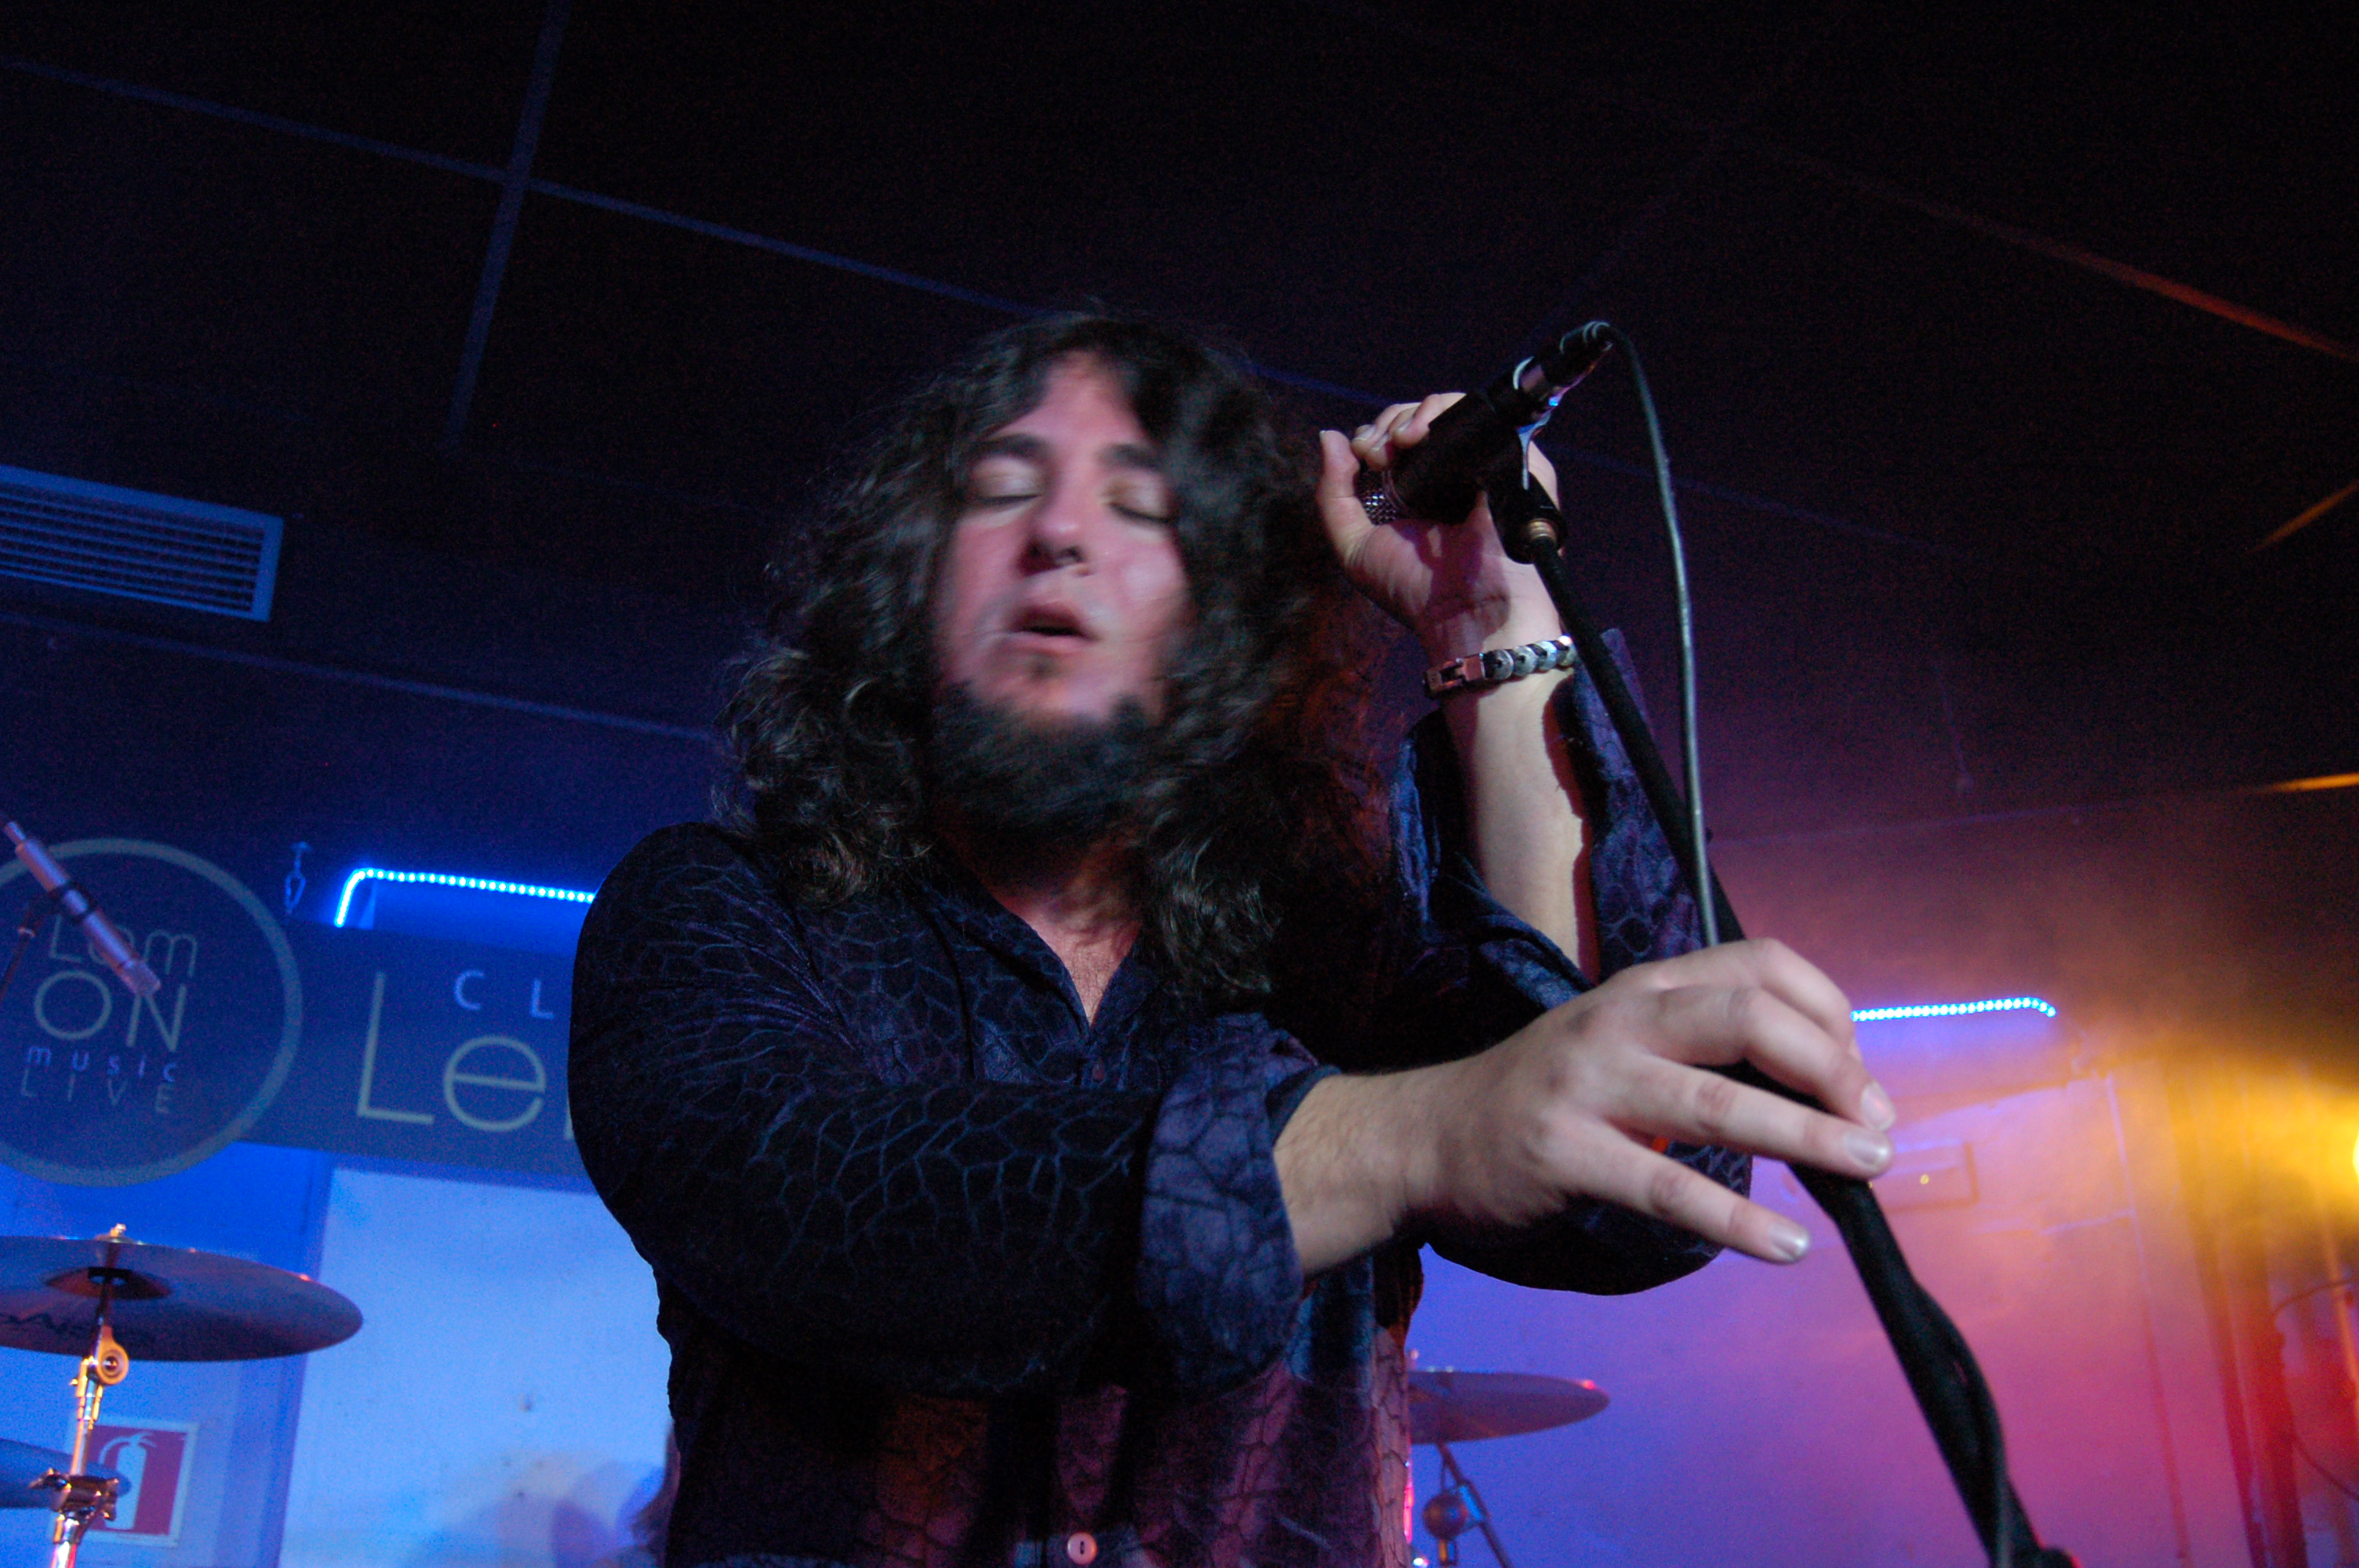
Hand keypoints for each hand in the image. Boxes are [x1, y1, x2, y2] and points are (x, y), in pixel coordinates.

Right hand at [1277, 940, 1894, 1273]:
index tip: (1863, 1080)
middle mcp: (1620, 1020)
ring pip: (1717, 1103)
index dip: (1831, 1015)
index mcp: (1644, 986)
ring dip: (1805, 1138)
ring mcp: (1588, 1084)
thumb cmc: (1545, 1095)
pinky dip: (1735, 1221)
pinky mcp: (1565, 1153)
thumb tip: (1826, 1096)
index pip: (1761, 965)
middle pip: (1750, 1019)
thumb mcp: (1623, 1044)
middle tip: (1879, 1130)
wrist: (1426, 1136)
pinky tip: (1786, 1248)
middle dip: (1834, 1072)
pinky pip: (1666, 1189)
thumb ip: (1704, 1051)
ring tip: (1867, 1169)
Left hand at [1315, 397, 1562, 660]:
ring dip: (1412, 414)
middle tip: (1377, 451)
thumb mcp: (1354, 545)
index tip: (1364, 455)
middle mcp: (1454, 475)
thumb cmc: (1413, 589)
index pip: (1396, 438)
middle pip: (1419, 417)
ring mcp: (1486, 465)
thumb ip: (1333, 492)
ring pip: (1449, 409)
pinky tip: (1422, 436)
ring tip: (1400, 441)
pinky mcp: (1515, 459)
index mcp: (1420, 491)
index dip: (1374, 436)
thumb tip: (1328, 435)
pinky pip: (1481, 414)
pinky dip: (1447, 410)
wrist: (1466, 612)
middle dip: (1387, 423)